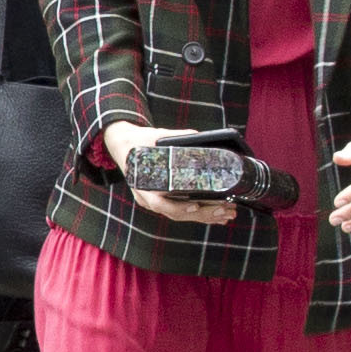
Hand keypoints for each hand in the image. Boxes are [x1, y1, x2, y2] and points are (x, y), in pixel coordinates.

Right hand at [103, 120, 233, 225]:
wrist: (123, 146)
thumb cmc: (136, 143)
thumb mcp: (153, 137)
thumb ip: (174, 137)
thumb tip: (197, 135)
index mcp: (143, 186)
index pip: (160, 203)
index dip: (178, 207)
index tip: (196, 206)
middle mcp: (148, 198)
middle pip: (177, 213)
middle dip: (203, 214)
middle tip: (225, 210)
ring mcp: (155, 201)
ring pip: (182, 215)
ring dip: (206, 216)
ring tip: (227, 214)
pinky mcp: (164, 200)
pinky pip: (182, 211)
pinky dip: (200, 213)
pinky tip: (217, 215)